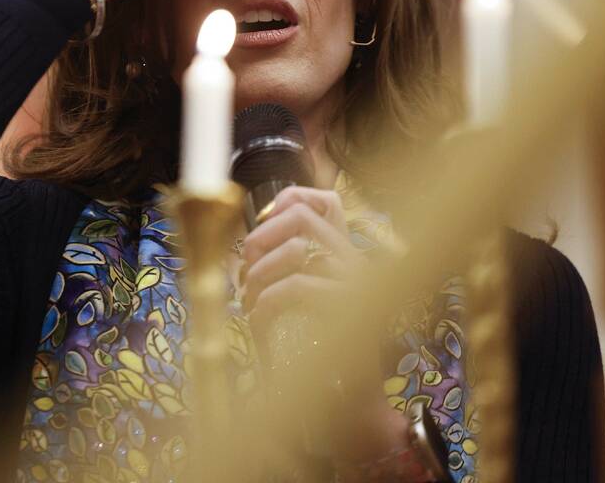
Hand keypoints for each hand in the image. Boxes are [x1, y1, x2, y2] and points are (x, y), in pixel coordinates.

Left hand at [241, 186, 412, 460]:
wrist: (352, 406)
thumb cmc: (315, 354)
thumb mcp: (296, 301)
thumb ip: (283, 267)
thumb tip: (246, 243)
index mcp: (346, 254)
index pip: (324, 199)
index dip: (288, 200)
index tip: (261, 228)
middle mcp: (357, 260)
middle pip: (301, 216)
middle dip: (259, 240)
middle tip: (246, 274)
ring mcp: (358, 283)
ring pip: (295, 249)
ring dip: (259, 275)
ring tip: (251, 303)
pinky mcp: (352, 310)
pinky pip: (296, 287)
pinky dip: (267, 302)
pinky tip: (260, 321)